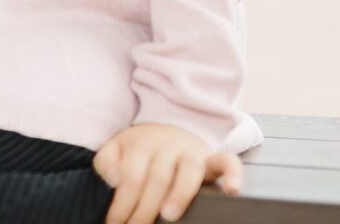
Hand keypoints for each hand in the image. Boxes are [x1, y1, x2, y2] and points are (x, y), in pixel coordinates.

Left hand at [95, 123, 241, 223]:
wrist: (169, 124)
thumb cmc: (140, 148)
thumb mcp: (116, 148)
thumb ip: (107, 163)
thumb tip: (115, 180)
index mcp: (141, 144)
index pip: (130, 177)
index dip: (122, 204)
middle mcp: (167, 146)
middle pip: (157, 178)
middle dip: (145, 208)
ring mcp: (192, 151)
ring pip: (189, 171)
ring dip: (180, 194)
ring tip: (169, 215)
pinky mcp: (212, 157)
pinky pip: (227, 161)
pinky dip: (233, 174)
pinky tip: (232, 190)